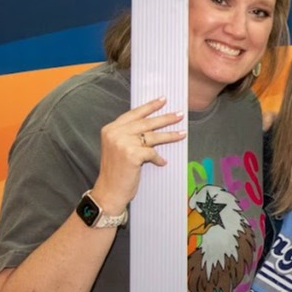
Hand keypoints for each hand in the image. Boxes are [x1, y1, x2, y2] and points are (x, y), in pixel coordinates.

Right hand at [92, 98, 184, 213]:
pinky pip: (152, 153)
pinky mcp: (132, 155)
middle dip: (165, 118)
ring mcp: (123, 143)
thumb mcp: (118, 148)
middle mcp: (115, 133)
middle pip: (146, 123)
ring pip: (153, 136)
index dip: (149, 106)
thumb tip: (153, 125)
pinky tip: (162, 162)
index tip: (163, 100)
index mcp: (110, 129)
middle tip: (179, 115)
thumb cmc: (116, 171)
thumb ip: (129, 135)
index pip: (134, 114)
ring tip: (182, 134)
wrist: (109, 191)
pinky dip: (158, 158)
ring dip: (170, 135)